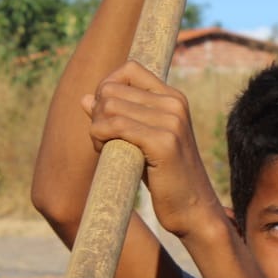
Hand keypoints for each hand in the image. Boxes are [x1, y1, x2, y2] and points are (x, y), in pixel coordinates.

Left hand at [84, 61, 224, 238]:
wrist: (193, 208)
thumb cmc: (165, 176)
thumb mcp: (142, 140)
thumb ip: (118, 116)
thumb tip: (85, 98)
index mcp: (173, 98)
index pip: (129, 68)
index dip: (106, 87)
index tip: (105, 115)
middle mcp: (174, 104)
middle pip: (112, 88)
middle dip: (97, 113)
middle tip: (103, 139)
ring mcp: (171, 122)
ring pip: (109, 107)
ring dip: (96, 128)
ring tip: (104, 147)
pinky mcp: (164, 142)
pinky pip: (115, 127)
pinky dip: (100, 138)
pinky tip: (106, 153)